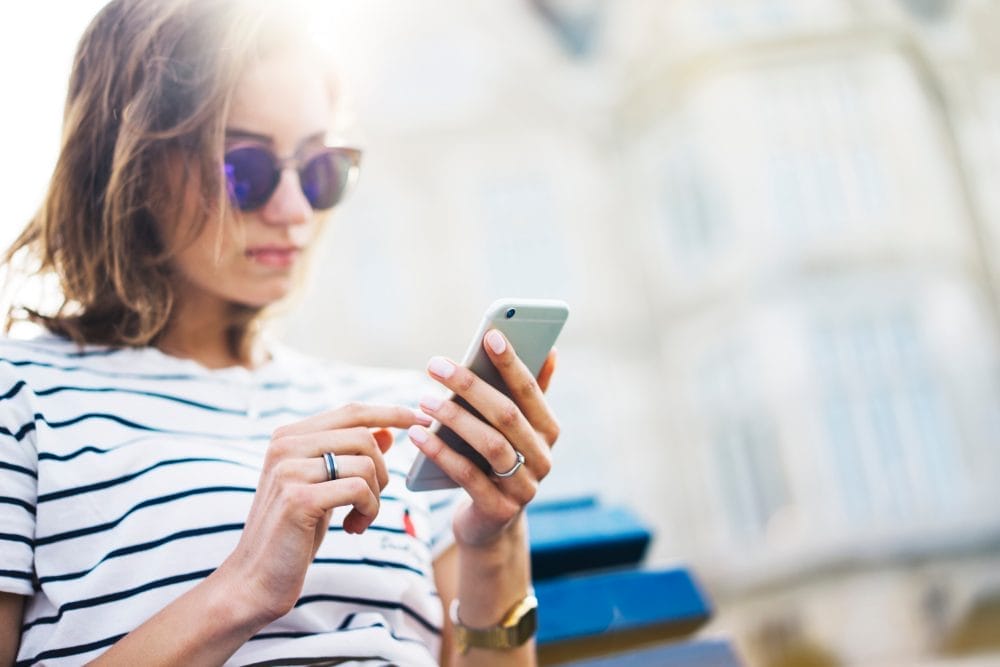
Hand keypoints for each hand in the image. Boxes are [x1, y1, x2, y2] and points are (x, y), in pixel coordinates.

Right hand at [218, 403, 430, 621]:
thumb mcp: (325, 487)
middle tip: (371, 503)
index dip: (391, 412)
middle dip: (381, 472)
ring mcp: (289, 469)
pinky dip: (368, 510)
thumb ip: (349, 457)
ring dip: (375, 497)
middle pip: (363, 436)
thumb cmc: (293, 532)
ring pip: (365, 463)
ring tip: (360, 520)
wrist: (255, 579)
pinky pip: (359, 488)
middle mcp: (285, 445)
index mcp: (289, 436)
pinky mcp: (298, 498)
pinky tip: (353, 528)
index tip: (422, 419)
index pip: (352, 411)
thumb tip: (388, 430)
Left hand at [409, 330, 558, 546]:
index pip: (530, 390)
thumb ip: (529, 394)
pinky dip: (442, 453)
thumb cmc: (496, 463)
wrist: (490, 525)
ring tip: (423, 399)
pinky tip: (419, 435)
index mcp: (548, 431)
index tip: (490, 336)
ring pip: (490, 445)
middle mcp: (543, 458)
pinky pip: (468, 476)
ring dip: (454, 418)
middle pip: (507, 414)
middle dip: (470, 385)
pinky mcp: (499, 510)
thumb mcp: (514, 430)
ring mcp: (524, 487)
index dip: (511, 363)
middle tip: (435, 365)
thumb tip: (552, 350)